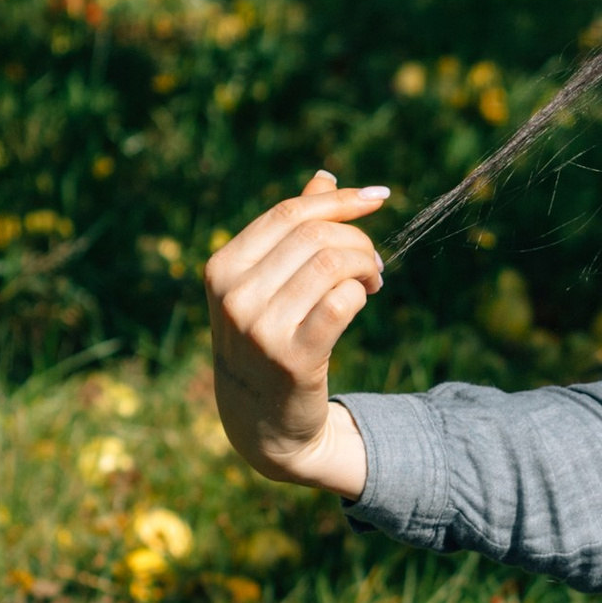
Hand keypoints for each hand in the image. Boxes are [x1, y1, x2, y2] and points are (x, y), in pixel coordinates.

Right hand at [206, 171, 388, 492]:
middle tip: (374, 265)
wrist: (263, 424)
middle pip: (314, 236)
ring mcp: (259, 329)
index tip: (379, 198)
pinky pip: (341, 302)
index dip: (340, 201)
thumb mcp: (268, 285)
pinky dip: (361, 294)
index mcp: (222, 268)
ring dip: (366, 266)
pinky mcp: (292, 358)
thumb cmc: (269, 342)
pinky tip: (365, 300)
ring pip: (331, 265)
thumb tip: (326, 178)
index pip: (288, 214)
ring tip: (372, 282)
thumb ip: (293, 233)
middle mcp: (234, 296)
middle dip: (358, 240)